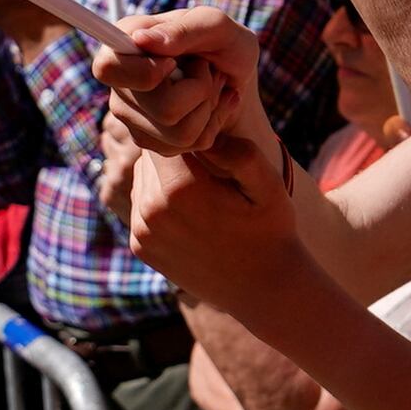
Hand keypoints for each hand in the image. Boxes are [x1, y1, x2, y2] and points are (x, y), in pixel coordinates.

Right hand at [91, 4, 262, 157]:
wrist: (238, 72)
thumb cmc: (225, 41)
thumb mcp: (215, 25)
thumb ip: (182, 30)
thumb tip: (141, 40)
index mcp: (125, 41)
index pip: (108, 68)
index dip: (145, 73)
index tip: (174, 63)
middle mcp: (121, 82)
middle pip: (163, 109)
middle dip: (201, 90)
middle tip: (206, 68)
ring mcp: (132, 115)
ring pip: (179, 133)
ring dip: (209, 107)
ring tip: (212, 85)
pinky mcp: (149, 139)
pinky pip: (187, 146)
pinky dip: (212, 124)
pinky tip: (212, 104)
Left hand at [98, 91, 303, 301]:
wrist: (263, 291)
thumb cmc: (271, 231)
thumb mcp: (267, 184)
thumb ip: (238, 149)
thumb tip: (212, 118)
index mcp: (181, 188)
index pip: (167, 132)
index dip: (188, 126)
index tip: (208, 129)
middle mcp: (151, 209)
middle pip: (150, 154)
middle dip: (174, 150)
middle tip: (206, 157)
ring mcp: (142, 231)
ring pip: (142, 177)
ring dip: (164, 174)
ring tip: (200, 185)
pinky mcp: (140, 246)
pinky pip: (141, 204)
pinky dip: (159, 199)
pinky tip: (190, 209)